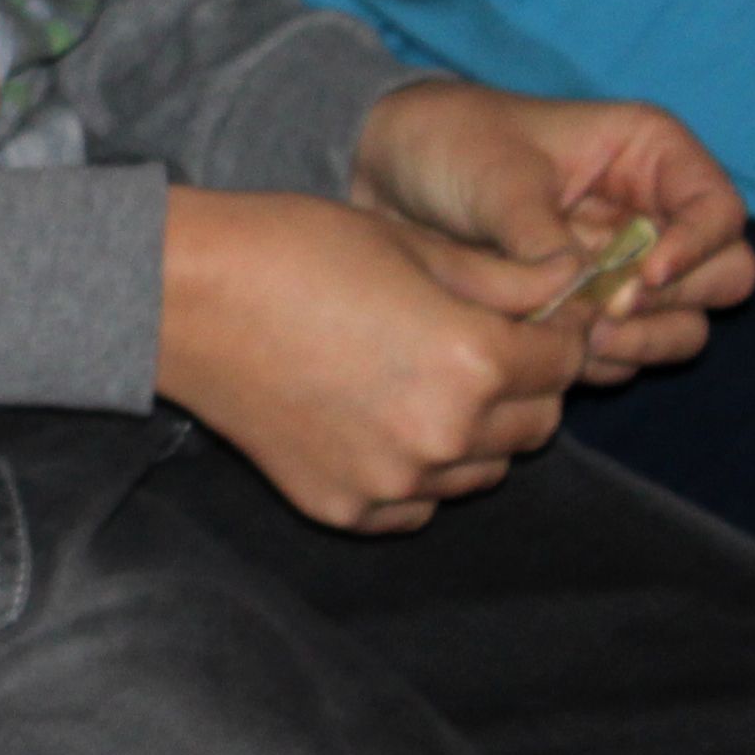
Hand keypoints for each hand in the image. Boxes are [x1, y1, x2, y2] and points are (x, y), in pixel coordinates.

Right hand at [155, 187, 585, 533]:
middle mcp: (445, 435)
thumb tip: (569, 291)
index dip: (559, 332)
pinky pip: (418, 503)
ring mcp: (394, 482)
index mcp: (474, 361)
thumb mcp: (414, 246)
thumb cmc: (296, 249)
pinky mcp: (347, 509)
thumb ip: (504, 282)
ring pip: (482, 470)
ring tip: (424, 380)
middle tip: (483, 345)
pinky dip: (418, 472)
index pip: (565, 362)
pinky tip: (382, 421)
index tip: (540, 317)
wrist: (185, 298)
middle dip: (525, 384)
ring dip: (476, 431)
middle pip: (536, 424)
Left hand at [349, 79, 754, 382]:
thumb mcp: (495, 177)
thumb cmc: (448, 145)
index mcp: (648, 154)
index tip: (644, 275)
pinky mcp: (592, 311)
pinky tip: (553, 353)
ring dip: (641, 342)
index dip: (696, 247)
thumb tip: (583, 296)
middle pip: (722, 277)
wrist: (385, 176)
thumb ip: (542, 236)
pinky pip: (628, 353)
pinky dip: (602, 362)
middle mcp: (652, 213)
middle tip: (607, 316)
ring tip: (577, 339)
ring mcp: (627, 268)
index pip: (719, 210)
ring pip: (682, 325)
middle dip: (672, 303)